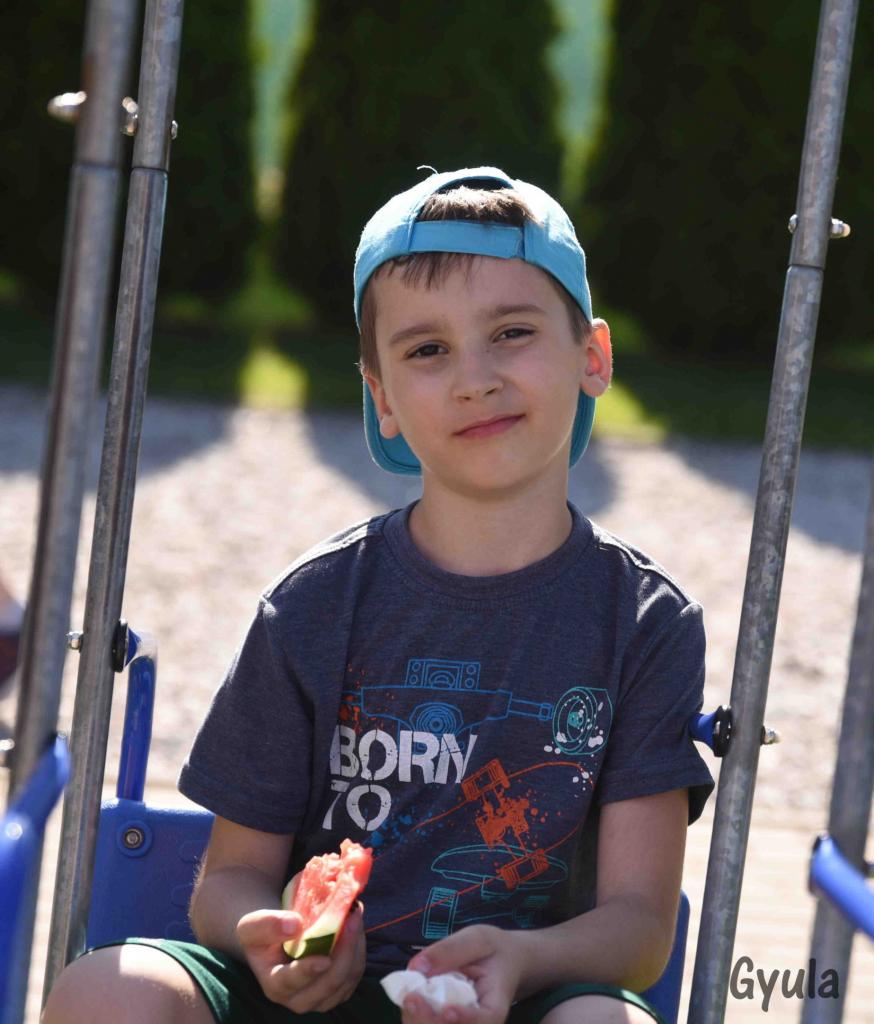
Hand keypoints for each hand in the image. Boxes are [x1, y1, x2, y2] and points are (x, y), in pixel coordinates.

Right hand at [236, 900, 365, 1012]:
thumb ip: (267, 925)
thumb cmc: (263, 933)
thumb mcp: (252, 925)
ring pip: (347, 979)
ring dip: (355, 947)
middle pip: (329, 983)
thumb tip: (294, 925)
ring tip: (355, 916)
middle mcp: (298, 999)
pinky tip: (355, 927)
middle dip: (344, 950)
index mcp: (275, 986)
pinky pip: (355, 974)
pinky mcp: (338, 990)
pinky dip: (359, 950)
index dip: (308, 971)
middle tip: (351, 916)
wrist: (276, 940)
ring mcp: (321, 998)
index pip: (292, 982)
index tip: (324, 958)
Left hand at [402, 925, 525, 1023]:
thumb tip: (417, 967)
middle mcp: (480, 1023)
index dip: (466, 1019)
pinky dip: (415, 1017)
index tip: (448, 1011)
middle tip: (412, 999)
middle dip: (430, 1021)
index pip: (486, 1020)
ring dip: (419, 1020)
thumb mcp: (478, 939)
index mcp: (495, 1004)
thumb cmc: (494, 949)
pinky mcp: (446, 1023)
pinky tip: (410, 998)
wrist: (503, 961)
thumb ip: (451, 950)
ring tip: (409, 997)